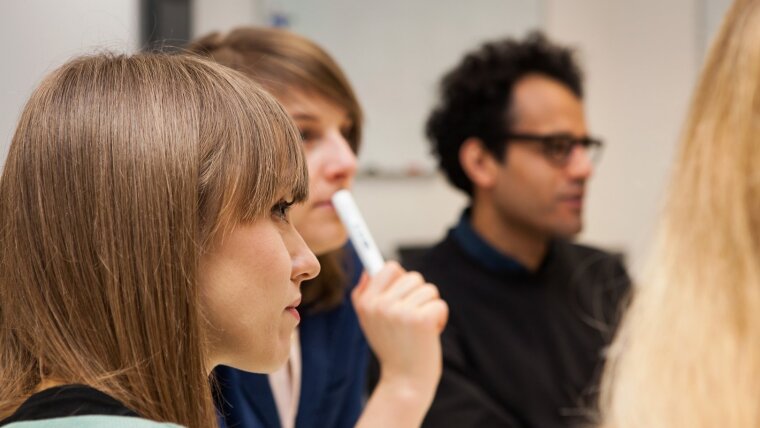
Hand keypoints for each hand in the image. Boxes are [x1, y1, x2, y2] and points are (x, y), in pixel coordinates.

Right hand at [352, 261, 448, 403]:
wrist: (404, 382)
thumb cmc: (391, 349)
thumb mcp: (369, 322)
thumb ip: (365, 295)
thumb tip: (369, 271)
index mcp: (366, 302)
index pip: (389, 268)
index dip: (401, 279)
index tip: (403, 290)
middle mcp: (381, 305)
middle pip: (413, 277)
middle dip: (418, 295)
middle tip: (411, 319)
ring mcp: (401, 311)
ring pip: (428, 290)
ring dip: (429, 307)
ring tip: (419, 328)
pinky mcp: (422, 319)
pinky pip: (439, 304)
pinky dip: (440, 318)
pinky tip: (430, 334)